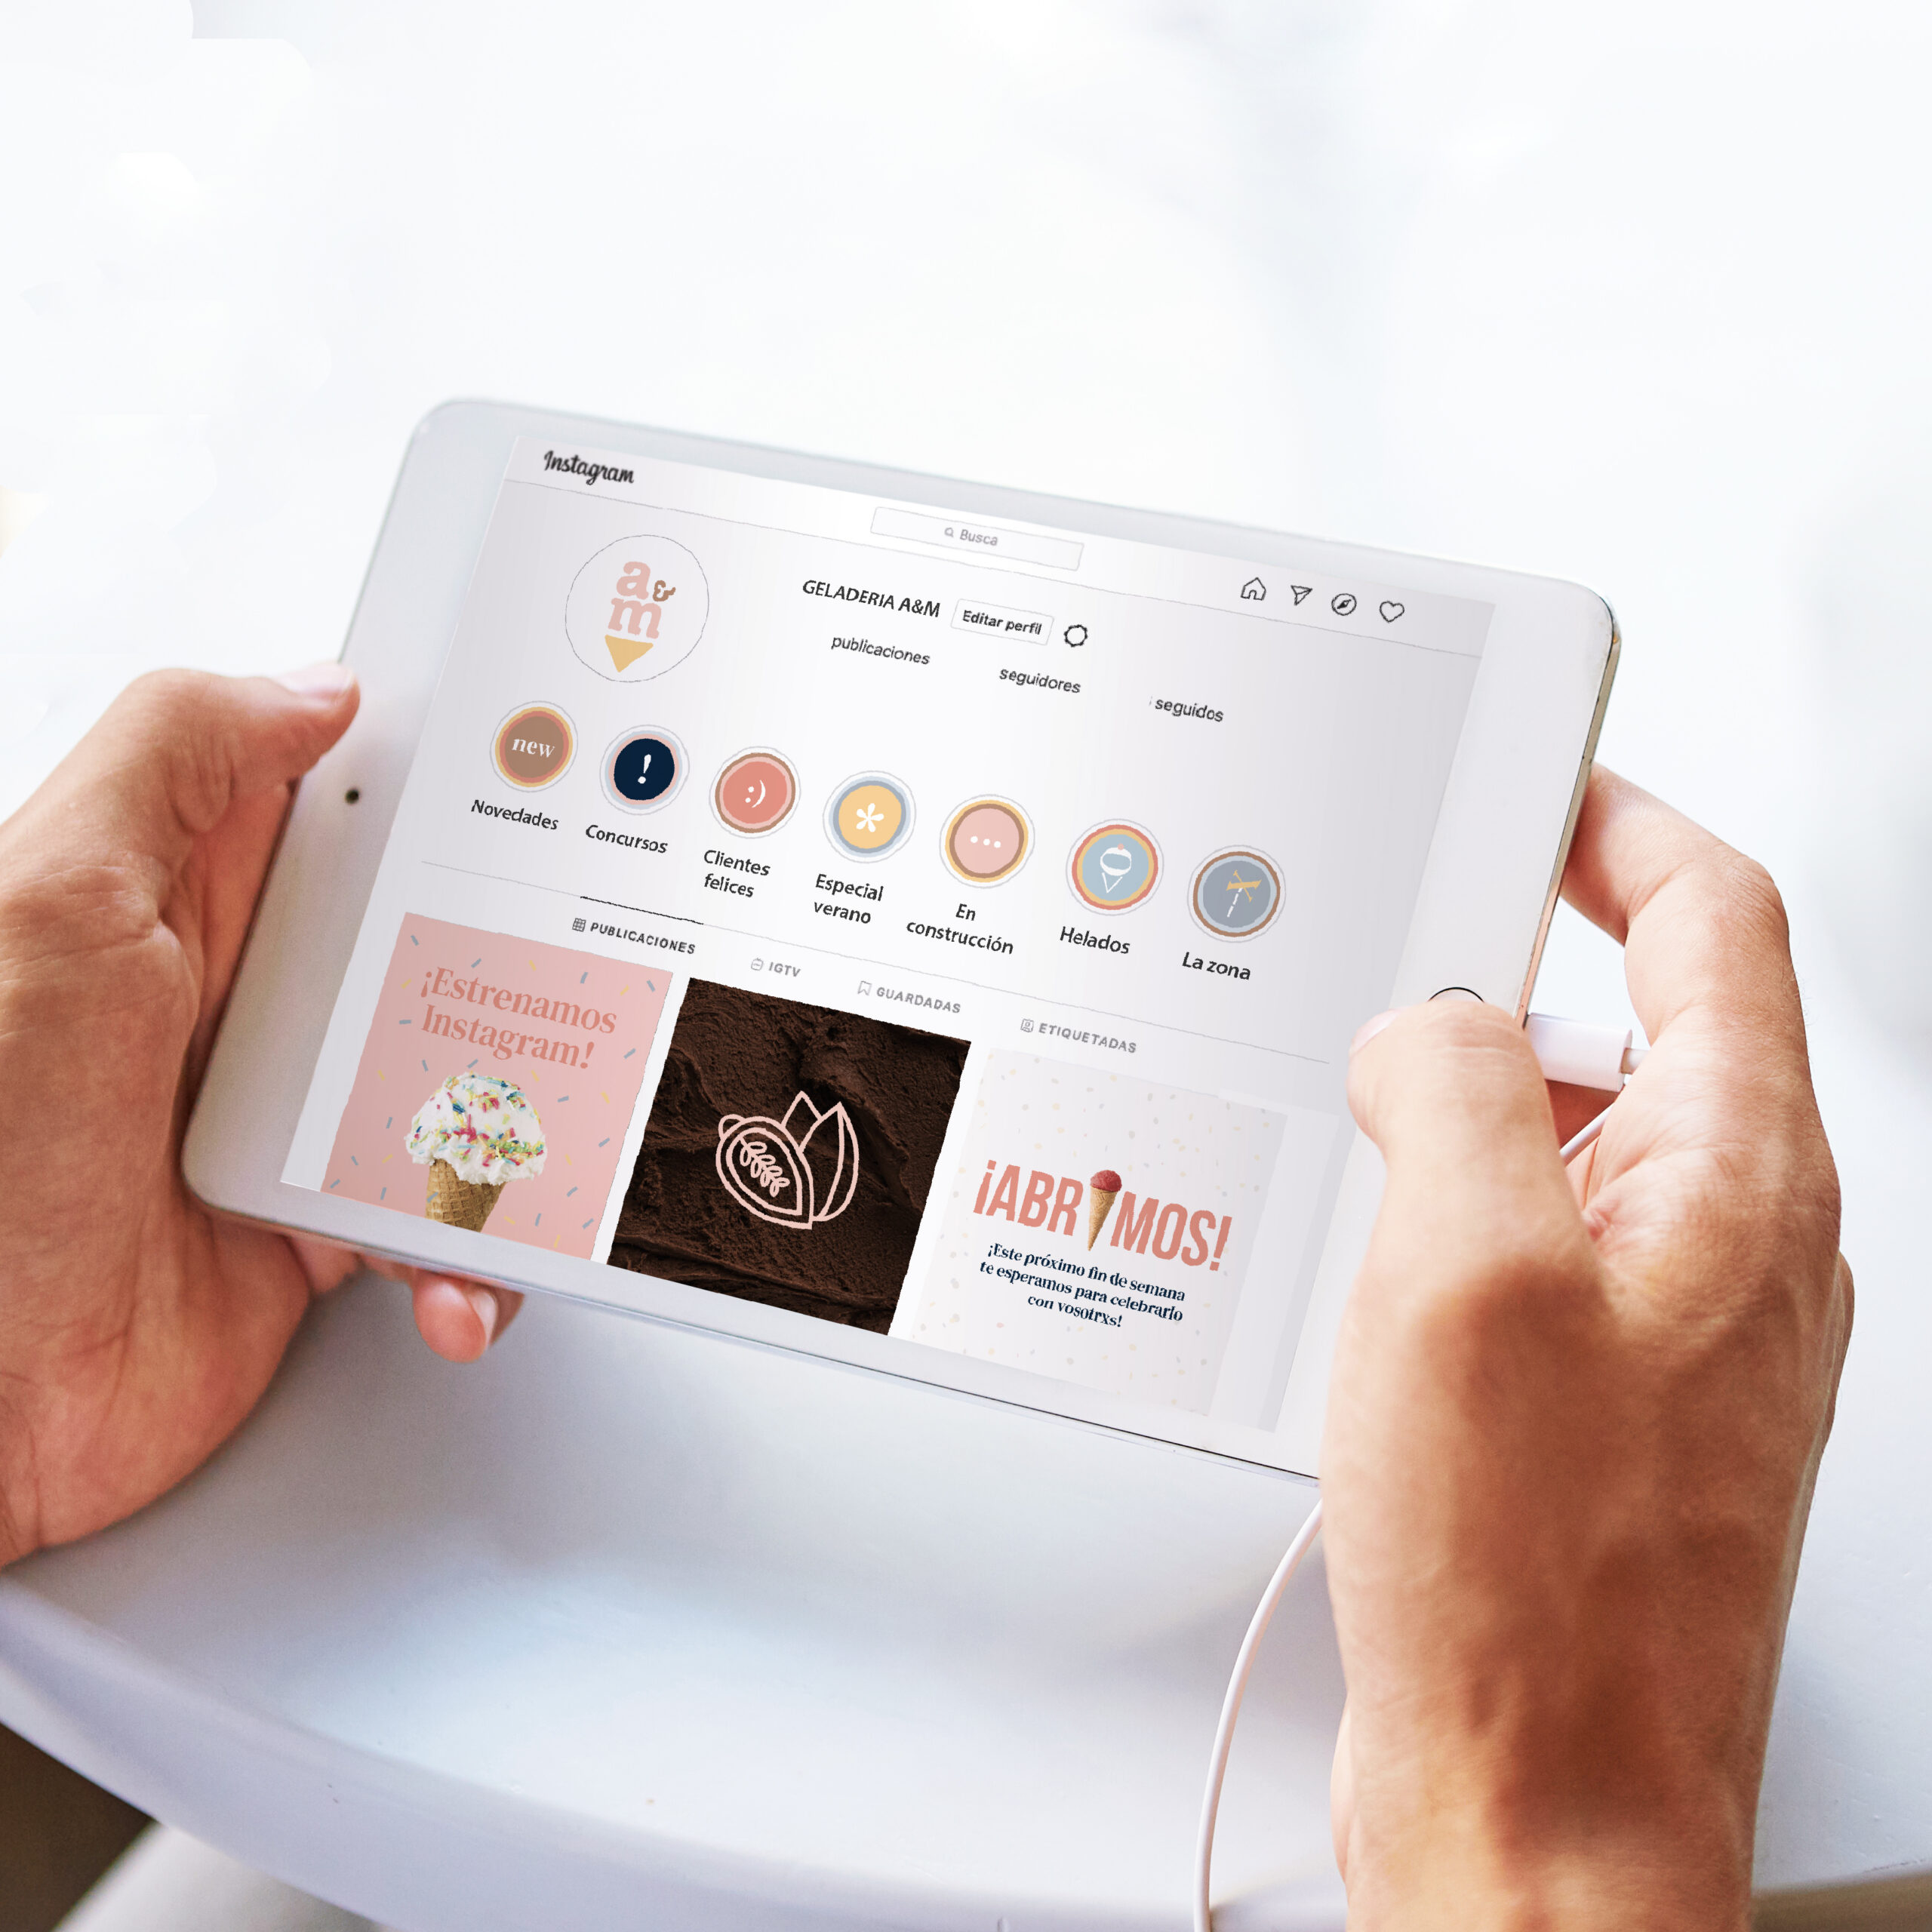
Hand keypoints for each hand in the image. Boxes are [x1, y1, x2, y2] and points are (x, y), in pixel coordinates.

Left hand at [0, 669, 521, 1566]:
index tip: (562, 776)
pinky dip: (470, 1258)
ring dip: (522, 1131)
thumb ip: (177, 765)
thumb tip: (314, 686)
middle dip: (530, 963)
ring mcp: (293, 1117)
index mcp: (192, 894)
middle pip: (442, 942)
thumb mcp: (49, 903)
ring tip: (531, 1164)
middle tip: (599, 980)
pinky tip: (450, 1274)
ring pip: (467, 1085)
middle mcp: (252, 998)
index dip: (455, 777)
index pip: (350, 797)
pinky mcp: (319, 1230)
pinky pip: (440, 1222)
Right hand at [1323, 768, 1851, 1929]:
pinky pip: (1527, 1244)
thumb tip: (1434, 1020)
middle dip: (1515, 968)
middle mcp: (1727, 1244)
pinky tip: (1369, 1263)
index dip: (1621, 826)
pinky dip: (1446, 1213)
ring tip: (1361, 1133)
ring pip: (1571, 1138)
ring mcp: (1667, 1325)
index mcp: (1739, 1179)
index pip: (1712, 922)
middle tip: (1401, 952)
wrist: (1537, 1805)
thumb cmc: (1535, 1579)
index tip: (1539, 780)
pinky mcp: (1596, 1396)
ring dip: (1464, 1107)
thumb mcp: (1468, 1272)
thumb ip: (1459, 1086)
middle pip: (1644, 1021)